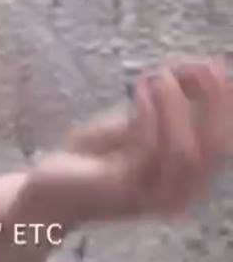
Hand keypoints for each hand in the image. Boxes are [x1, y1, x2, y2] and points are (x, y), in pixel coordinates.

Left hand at [21, 56, 231, 225]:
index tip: (217, 66)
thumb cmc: (92, 160)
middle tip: (200, 67)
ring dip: (176, 106)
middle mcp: (179, 194)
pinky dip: (149, 115)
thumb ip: (163, 104)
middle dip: (215, 104)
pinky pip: (147, 151)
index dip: (226, 106)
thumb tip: (195, 67)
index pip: (222, 144)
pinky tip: (140, 91)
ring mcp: (151, 196)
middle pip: (215, 150)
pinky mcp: (122, 189)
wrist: (47, 191)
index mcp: (188, 180)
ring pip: (183, 151)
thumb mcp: (132, 126)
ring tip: (160, 75)